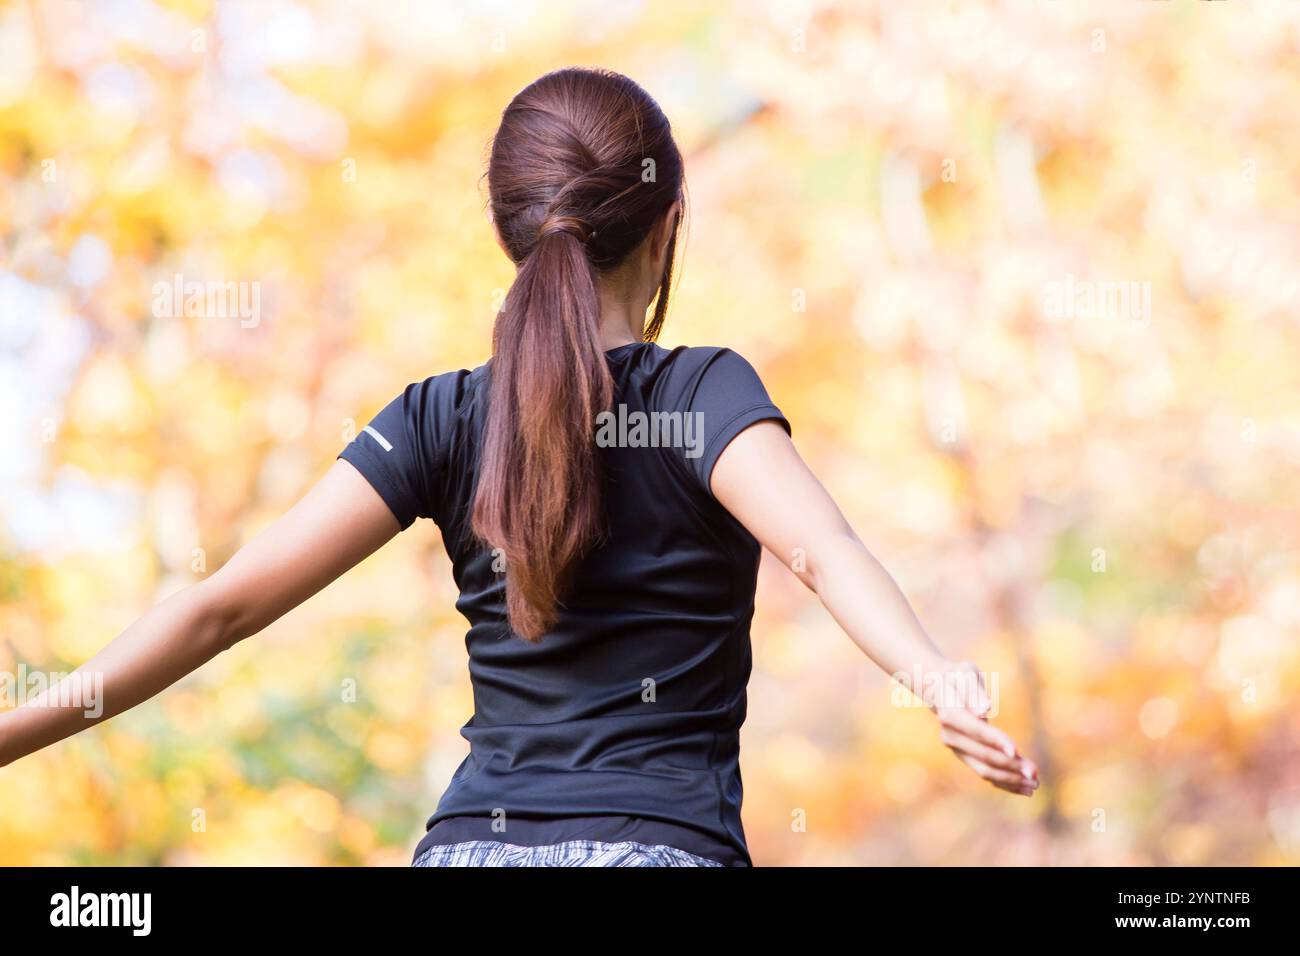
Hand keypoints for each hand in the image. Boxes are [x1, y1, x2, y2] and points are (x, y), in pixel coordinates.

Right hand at [928, 660, 1038, 797]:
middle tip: (1035, 772)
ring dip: (1010, 779)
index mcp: (950, 715)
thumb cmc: (958, 678)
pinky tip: (1026, 789)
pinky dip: (1005, 783)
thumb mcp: (964, 674)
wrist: (942, 690)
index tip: (1016, 751)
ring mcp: (957, 749)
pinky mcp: (966, 757)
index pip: (976, 731)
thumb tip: (983, 710)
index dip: (995, 741)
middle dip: (1010, 765)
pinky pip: (986, 773)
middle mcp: (950, 736)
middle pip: (982, 755)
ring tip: (1035, 784)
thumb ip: (972, 691)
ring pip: (984, 770)